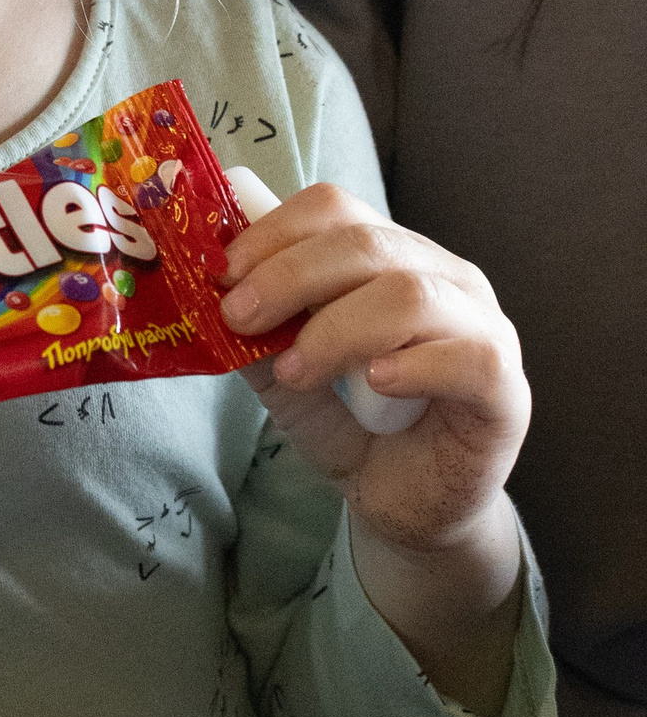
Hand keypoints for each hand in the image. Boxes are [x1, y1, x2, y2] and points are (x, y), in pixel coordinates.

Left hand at [219, 184, 529, 556]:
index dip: (273, 232)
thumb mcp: (290, 378)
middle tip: (240, 317)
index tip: (222, 273)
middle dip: (290, 275)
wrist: (411, 506)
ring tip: (296, 369)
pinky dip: (414, 364)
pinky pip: (469, 357)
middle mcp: (444, 278)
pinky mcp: (507, 389)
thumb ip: (260, 336)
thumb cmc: (356, 427)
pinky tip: (376, 384)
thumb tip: (208, 298)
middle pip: (366, 243)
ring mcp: (484, 327)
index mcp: (392, 257)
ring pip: (411, 294)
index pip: (336, 209)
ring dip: (337, 328)